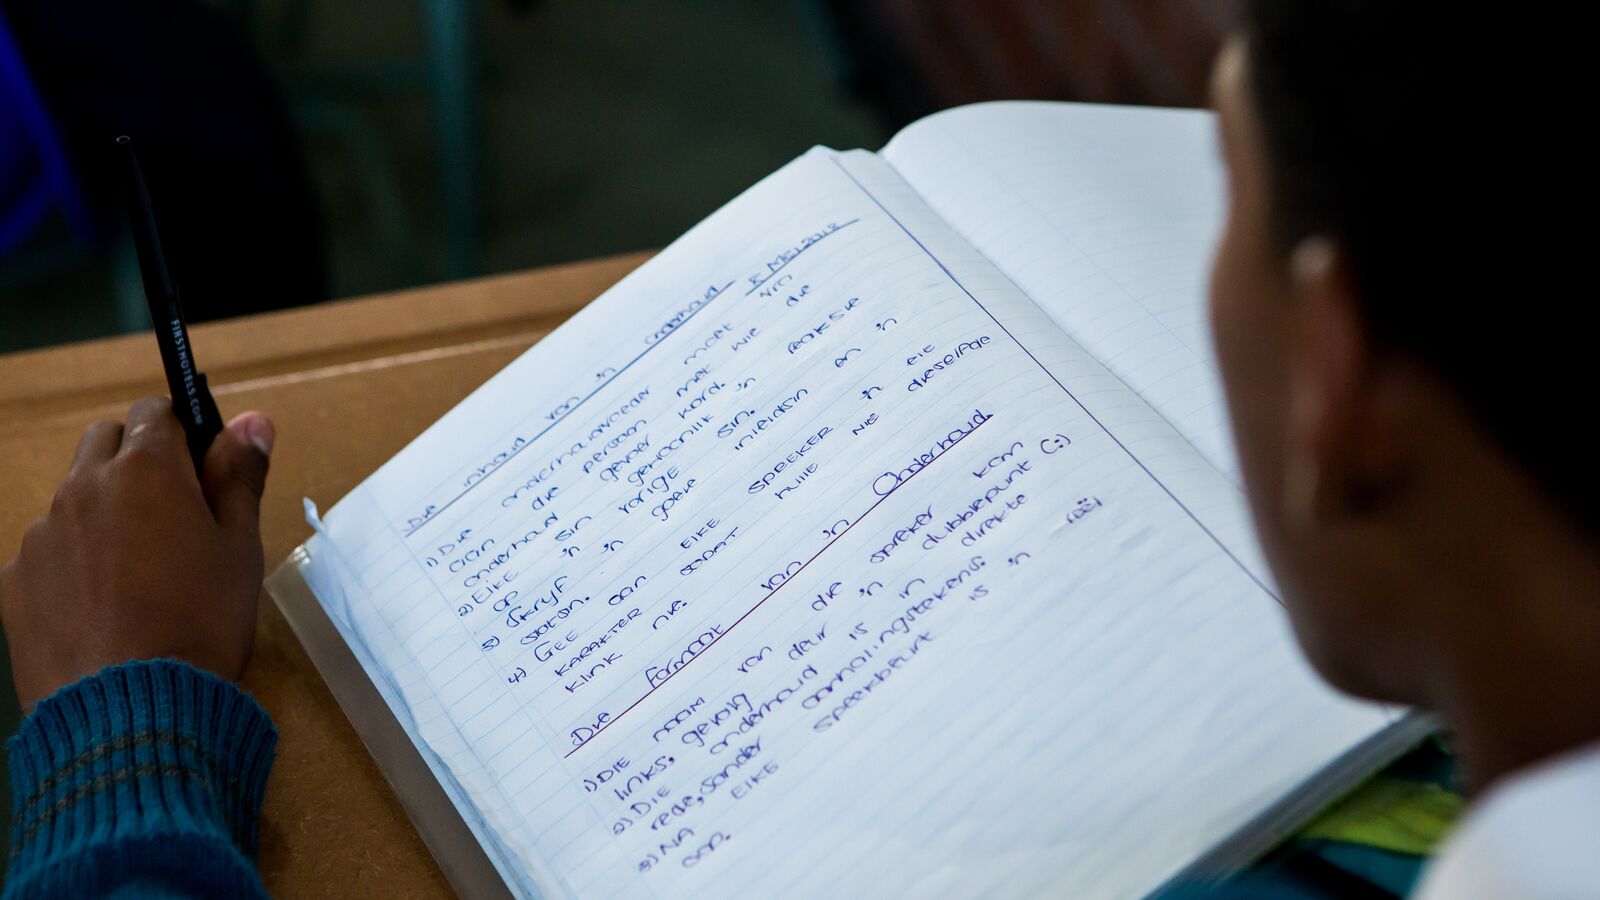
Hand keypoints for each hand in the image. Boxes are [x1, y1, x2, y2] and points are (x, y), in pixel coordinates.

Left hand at [0, 397, 274, 709]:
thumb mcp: (240, 548)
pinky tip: (101, 608)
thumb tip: (254, 419)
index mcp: (146, 470)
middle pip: (104, 442)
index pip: (157, 412)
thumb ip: (240, 477)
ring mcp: (40, 534)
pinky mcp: (14, 581)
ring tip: (136, 573)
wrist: (132, 711)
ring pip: (73, 498)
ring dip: (102, 512)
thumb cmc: (201, 622)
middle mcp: (83, 487)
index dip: (183, 435)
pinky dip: (71, 563)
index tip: (201, 470)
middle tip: (171, 514)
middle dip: (135, 460)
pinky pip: (46, 552)